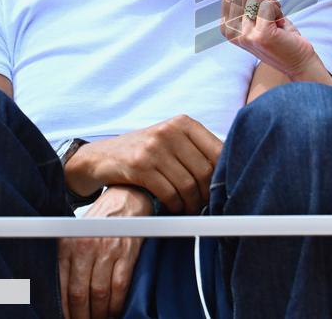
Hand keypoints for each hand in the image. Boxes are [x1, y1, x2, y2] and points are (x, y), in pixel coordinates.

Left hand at [58, 186, 149, 318]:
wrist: (127, 198)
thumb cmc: (100, 221)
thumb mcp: (75, 235)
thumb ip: (66, 260)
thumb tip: (58, 292)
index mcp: (68, 245)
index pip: (61, 286)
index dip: (63, 309)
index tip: (66, 318)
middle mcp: (86, 248)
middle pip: (79, 293)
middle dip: (80, 315)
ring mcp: (108, 250)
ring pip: (99, 293)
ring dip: (98, 313)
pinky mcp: (127, 253)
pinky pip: (120, 286)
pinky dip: (117, 303)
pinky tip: (114, 311)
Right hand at [66, 117, 222, 214]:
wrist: (102, 156)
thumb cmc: (144, 151)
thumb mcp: (171, 139)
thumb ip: (196, 149)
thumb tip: (229, 171)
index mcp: (184, 123)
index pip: (218, 150)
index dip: (223, 175)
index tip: (221, 189)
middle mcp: (170, 130)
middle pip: (204, 171)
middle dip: (207, 194)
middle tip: (205, 204)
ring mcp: (154, 147)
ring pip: (188, 185)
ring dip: (192, 203)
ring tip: (190, 208)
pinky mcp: (140, 165)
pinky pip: (169, 193)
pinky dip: (175, 206)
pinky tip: (174, 207)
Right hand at [221, 0, 318, 78]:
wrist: (298, 60)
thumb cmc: (281, 35)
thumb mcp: (266, 8)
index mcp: (225, 25)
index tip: (264, 10)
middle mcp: (229, 31)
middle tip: (272, 16)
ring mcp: (243, 34)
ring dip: (272, 4)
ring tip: (276, 21)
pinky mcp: (259, 35)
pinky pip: (267, 3)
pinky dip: (277, 10)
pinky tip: (280, 26)